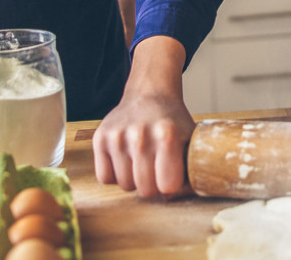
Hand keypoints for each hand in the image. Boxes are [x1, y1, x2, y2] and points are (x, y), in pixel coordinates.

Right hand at [93, 36, 192, 198]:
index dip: (171, 184)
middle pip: (145, 190)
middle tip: (156, 168)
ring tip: (141, 160)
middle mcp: (140, 135)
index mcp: (167, 135)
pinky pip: (105, 177)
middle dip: (153, 185)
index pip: (167, 186)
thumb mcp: (190, 140)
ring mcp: (117, 136)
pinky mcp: (100, 138)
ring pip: (124, 185)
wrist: (149, 94)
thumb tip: (169, 197)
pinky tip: (125, 159)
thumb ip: (188, 169)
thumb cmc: (172, 122)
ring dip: (134, 179)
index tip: (171, 174)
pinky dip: (115, 174)